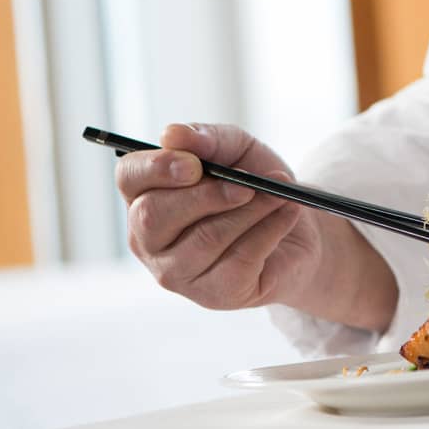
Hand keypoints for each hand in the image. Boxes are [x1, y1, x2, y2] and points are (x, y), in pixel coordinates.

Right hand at [117, 123, 320, 310]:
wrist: (299, 229)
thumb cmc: (257, 185)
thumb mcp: (239, 150)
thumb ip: (208, 138)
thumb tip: (173, 134)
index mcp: (146, 195)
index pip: (129, 178)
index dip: (156, 168)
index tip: (194, 164)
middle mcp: (149, 239)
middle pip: (154, 216)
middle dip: (208, 195)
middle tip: (249, 184)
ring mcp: (177, 273)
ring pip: (204, 239)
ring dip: (251, 211)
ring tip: (280, 195)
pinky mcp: (214, 295)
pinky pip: (239, 260)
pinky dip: (271, 230)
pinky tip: (287, 215)